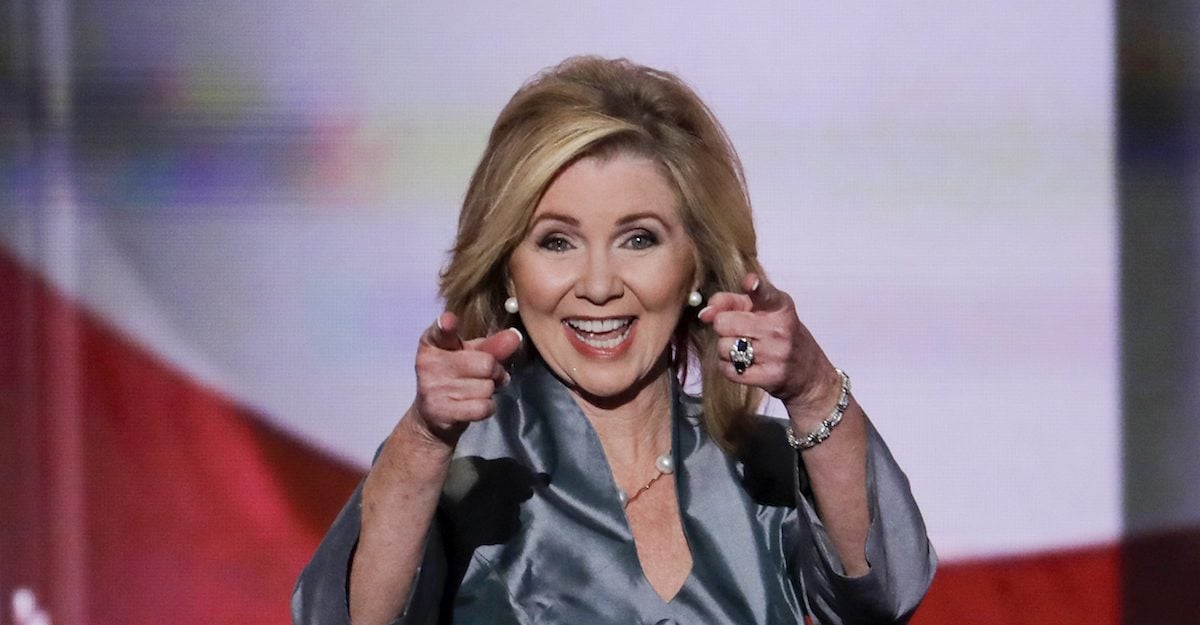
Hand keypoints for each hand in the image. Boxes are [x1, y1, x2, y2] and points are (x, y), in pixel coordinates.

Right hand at [409, 312, 522, 445]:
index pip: (441, 331)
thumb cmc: (455, 377)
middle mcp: (429, 363)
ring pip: (487, 387)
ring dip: (489, 391)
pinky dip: (487, 407)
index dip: (446, 325)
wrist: (433, 415)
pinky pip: (483, 407)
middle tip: (485, 376)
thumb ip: (492, 345)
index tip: (449, 321)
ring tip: (474, 392)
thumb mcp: (470, 355)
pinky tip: (474, 406)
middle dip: (494, 372)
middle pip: (486, 363)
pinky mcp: (442, 411)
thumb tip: (514, 335)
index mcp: (434, 343)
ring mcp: (433, 388)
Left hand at [697, 273, 840, 420]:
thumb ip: (731, 302)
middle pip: (724, 322)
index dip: (755, 287)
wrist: (808, 372)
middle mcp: (780, 328)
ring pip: (723, 347)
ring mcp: (776, 353)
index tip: (750, 283)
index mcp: (780, 306)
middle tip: (738, 331)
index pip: (765, 293)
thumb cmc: (778, 335)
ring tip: (743, 349)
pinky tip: (743, 364)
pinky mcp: (769, 376)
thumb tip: (704, 313)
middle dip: (723, 327)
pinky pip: (727, 369)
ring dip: (725, 349)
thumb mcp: (762, 311)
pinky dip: (728, 367)